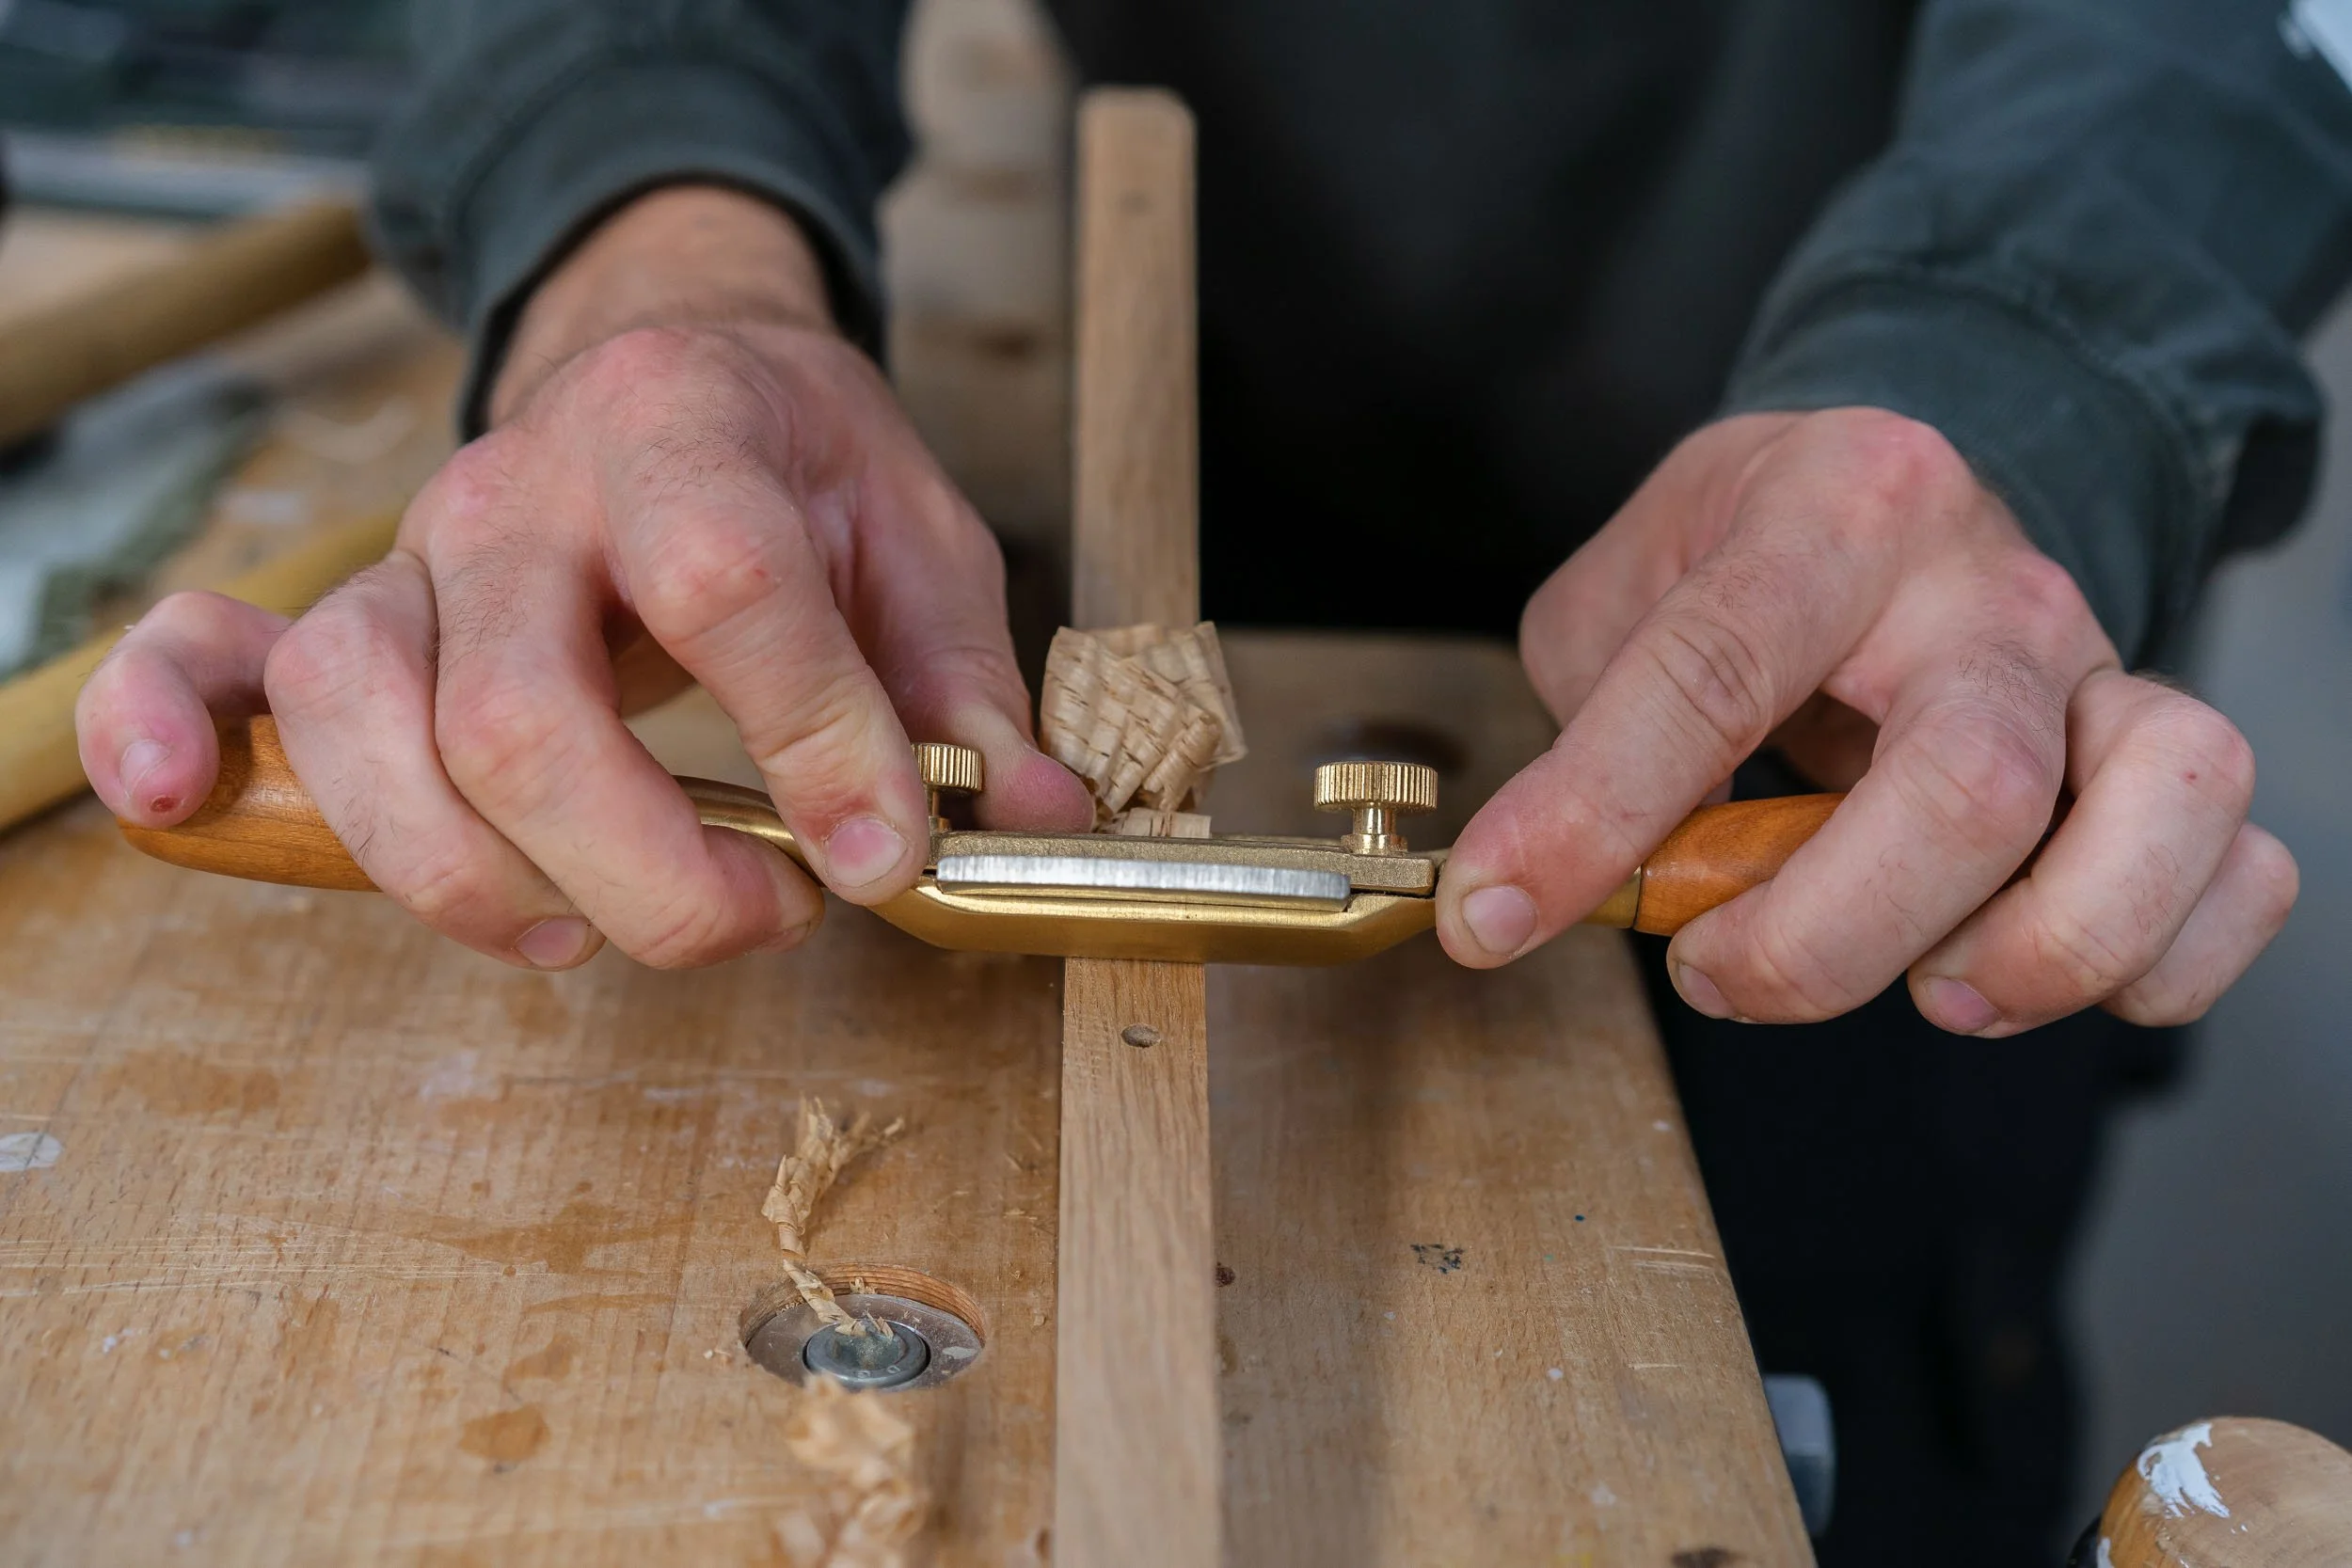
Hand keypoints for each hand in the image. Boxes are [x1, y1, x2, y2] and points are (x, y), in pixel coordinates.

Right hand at [78, 186, 1090, 969]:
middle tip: (767, 916)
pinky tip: (177, 805)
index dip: (815, 745)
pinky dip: (174, 732)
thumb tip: (1039, 830)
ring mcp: (416, 553)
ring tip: (592, 933)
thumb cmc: (800, 465)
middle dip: (650, 870)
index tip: (887, 860)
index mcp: (689, 435)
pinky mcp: (348, 614)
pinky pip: (216, 661)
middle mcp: (522, 493)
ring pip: (367, 726)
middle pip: (521, 714)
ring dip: (476, 879)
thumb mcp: (923, 544)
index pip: (729, 587)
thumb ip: (971, 694)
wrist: (675, 361)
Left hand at [1438, 409, 2296, 1034]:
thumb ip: (1588, 730)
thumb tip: (1534, 889)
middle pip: (1971, 783)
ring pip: (2166, 800)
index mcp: (1830, 509)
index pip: (1715, 671)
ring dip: (2038, 946)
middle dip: (1826, 935)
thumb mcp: (1617, 599)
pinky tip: (2035, 974)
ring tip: (1929, 986)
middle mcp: (1988, 584)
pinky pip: (2242, 869)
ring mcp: (2095, 665)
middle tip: (1717, 969)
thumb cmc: (1739, 555)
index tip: (1496, 914)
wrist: (1885, 489)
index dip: (1596, 813)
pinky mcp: (2157, 751)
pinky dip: (2165, 959)